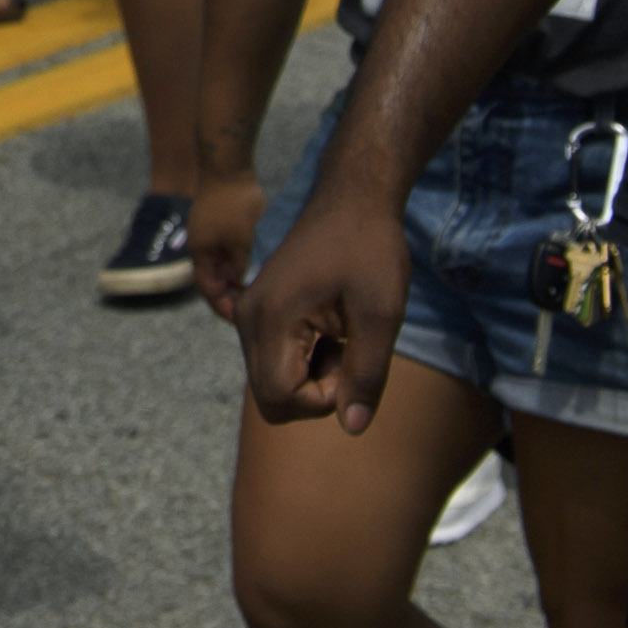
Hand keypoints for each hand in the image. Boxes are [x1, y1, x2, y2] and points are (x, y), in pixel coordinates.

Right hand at [188, 171, 265, 322]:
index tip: (244, 317)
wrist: (226, 163)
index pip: (209, 291)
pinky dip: (237, 260)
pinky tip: (256, 261)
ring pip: (220, 264)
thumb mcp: (243, 242)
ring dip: (235, 277)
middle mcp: (199, 245)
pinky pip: (225, 250)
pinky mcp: (216, 221)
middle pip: (213, 279)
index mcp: (201, 253)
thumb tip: (245, 289)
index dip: (225, 307)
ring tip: (257, 285)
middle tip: (254, 304)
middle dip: (231, 294)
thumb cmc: (235, 203)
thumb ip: (242, 268)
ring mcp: (207, 232)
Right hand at [234, 186, 411, 430]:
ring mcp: (248, 313)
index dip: (323, 400)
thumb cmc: (370, 248)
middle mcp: (246, 318)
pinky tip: (330, 329)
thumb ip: (366, 373)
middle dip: (315, 392)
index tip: (354, 363)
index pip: (280, 397)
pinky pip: (273, 360)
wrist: (352, 199)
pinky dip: (304, 360)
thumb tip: (353, 428)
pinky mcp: (258, 310)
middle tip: (349, 351)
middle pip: (270, 397)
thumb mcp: (381, 313)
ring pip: (271, 382)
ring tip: (342, 336)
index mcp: (271, 316)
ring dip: (311, 377)